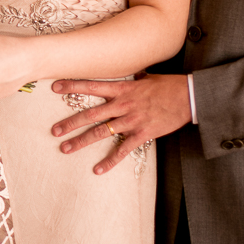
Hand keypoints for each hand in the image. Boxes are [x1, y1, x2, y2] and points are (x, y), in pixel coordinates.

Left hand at [50, 74, 190, 174]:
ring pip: (101, 132)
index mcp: (122, 89)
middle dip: (70, 123)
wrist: (189, 97)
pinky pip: (123, 149)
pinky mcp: (142, 133)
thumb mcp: (147, 78)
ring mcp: (131, 120)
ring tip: (65, 148)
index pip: (91, 86)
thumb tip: (133, 74)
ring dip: (82, 141)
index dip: (72, 86)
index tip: (54, 87)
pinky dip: (110, 160)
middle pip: (90, 114)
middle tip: (54, 130)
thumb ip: (135, 79)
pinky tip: (97, 169)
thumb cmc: (169, 86)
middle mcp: (123, 104)